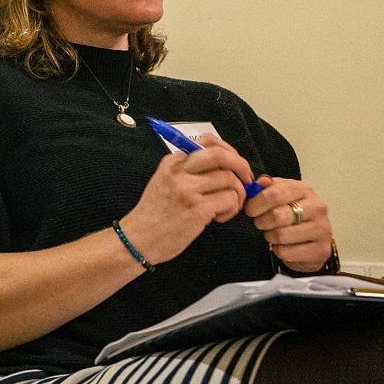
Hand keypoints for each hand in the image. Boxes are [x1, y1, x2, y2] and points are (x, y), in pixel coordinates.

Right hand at [119, 139, 253, 265]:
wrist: (137, 239)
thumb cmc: (155, 215)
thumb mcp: (165, 182)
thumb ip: (188, 172)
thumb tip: (225, 167)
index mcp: (173, 162)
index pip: (208, 143)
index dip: (229, 153)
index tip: (235, 167)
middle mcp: (180, 171)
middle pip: (221, 155)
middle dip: (241, 167)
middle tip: (245, 181)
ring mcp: (187, 189)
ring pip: (230, 179)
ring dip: (237, 195)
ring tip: (226, 207)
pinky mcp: (196, 209)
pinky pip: (229, 199)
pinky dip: (231, 208)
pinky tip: (219, 217)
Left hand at [246, 178, 333, 272]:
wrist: (313, 238)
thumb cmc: (293, 213)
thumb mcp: (281, 195)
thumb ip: (267, 187)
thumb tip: (260, 183)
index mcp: (304, 190)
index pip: (275, 194)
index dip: (256, 203)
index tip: (249, 210)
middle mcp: (317, 207)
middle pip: (277, 216)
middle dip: (261, 221)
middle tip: (260, 223)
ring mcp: (322, 229)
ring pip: (281, 235)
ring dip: (270, 236)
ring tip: (273, 234)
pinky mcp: (321, 249)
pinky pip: (287, 252)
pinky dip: (279, 250)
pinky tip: (284, 245)